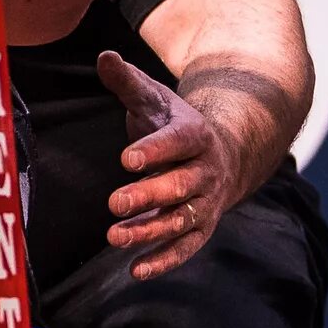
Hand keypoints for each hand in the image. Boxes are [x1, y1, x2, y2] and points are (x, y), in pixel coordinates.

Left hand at [98, 50, 231, 278]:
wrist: (222, 152)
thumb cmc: (175, 124)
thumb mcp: (154, 98)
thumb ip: (127, 82)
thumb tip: (104, 56)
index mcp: (196, 134)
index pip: (177, 141)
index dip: (154, 149)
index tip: (126, 158)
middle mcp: (206, 171)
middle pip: (180, 185)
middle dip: (148, 195)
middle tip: (114, 202)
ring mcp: (206, 201)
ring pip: (181, 220)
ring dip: (150, 231)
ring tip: (113, 237)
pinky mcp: (201, 227)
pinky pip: (186, 247)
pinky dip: (164, 260)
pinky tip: (135, 271)